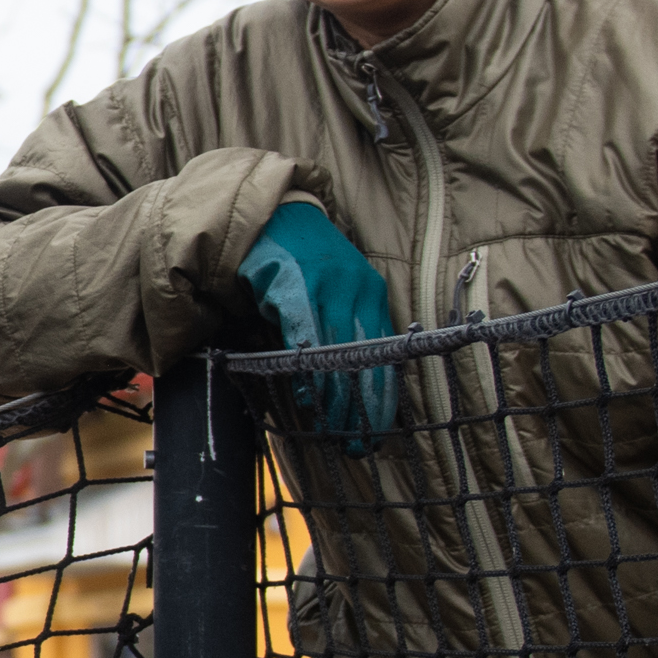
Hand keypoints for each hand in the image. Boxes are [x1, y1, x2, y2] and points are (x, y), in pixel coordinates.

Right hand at [232, 198, 395, 443]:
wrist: (272, 215)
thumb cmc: (304, 260)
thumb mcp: (336, 291)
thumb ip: (344, 329)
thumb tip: (350, 386)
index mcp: (372, 292)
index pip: (386, 353)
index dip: (383, 396)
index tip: (380, 430)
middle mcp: (356, 288)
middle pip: (365, 358)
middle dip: (363, 406)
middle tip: (360, 443)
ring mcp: (325, 285)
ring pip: (336, 353)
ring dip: (336, 397)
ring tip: (334, 429)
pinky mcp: (292, 284)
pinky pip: (304, 335)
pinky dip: (305, 369)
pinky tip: (306, 395)